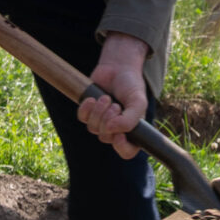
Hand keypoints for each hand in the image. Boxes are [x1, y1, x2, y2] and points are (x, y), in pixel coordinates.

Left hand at [79, 34, 150, 159]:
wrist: (118, 67)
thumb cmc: (131, 85)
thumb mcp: (138, 101)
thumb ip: (130, 119)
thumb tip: (111, 130)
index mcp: (132, 130)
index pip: (127, 152)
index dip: (122, 148)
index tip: (119, 136)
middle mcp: (116, 130)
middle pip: (106, 137)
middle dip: (108, 119)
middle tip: (115, 104)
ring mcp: (101, 122)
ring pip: (92, 128)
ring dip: (98, 111)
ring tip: (106, 98)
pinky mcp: (88, 113)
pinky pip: (82, 118)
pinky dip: (86, 108)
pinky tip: (92, 99)